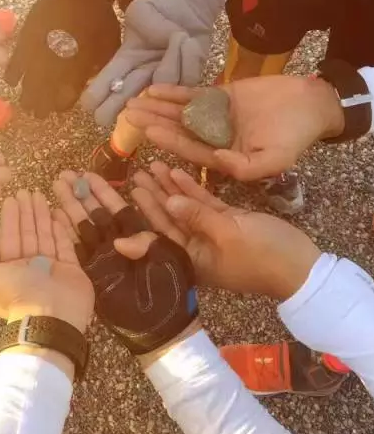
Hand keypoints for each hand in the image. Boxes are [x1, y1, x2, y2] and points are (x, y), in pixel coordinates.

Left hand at [0, 190, 93, 333]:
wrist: (50, 315)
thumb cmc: (16, 293)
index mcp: (8, 270)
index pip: (9, 238)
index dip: (10, 218)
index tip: (12, 198)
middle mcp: (29, 268)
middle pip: (27, 234)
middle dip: (26, 213)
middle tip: (27, 191)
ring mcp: (51, 269)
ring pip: (45, 236)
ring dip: (42, 216)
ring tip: (40, 194)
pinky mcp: (71, 269)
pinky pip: (65, 245)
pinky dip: (61, 230)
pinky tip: (57, 213)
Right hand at [5, 0, 120, 117]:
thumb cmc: (100, 19)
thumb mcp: (109, 48)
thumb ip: (98, 69)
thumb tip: (88, 84)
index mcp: (77, 68)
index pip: (65, 96)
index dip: (61, 105)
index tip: (59, 108)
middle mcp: (55, 63)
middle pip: (43, 93)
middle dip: (40, 107)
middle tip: (38, 114)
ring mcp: (38, 51)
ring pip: (28, 81)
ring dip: (27, 96)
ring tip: (25, 106)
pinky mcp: (26, 37)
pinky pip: (16, 60)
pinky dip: (13, 73)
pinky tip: (11, 83)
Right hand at [52, 172, 196, 354]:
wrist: (161, 329)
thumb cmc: (171, 292)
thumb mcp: (168, 260)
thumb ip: (148, 243)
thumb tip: (120, 238)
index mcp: (142, 237)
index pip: (120, 208)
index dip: (104, 191)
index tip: (88, 174)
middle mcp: (120, 244)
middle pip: (98, 213)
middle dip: (81, 193)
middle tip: (64, 174)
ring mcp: (105, 259)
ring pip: (85, 228)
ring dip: (70, 207)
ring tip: (55, 186)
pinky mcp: (94, 274)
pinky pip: (77, 251)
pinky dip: (65, 235)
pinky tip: (53, 216)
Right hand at [81, 0, 223, 126]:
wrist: (186, 10)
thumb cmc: (157, 11)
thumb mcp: (142, 10)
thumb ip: (148, 23)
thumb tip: (170, 40)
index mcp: (124, 62)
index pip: (106, 81)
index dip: (97, 95)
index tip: (89, 105)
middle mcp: (142, 78)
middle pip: (125, 98)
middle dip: (112, 107)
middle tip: (101, 118)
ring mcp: (165, 82)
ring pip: (164, 82)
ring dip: (172, 59)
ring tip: (180, 36)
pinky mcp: (189, 80)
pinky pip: (189, 74)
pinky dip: (190, 55)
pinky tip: (189, 41)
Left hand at [126, 76, 344, 180]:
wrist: (310, 104)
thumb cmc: (295, 136)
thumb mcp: (276, 160)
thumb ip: (246, 167)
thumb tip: (217, 161)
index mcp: (224, 158)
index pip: (191, 151)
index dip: (170, 142)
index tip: (149, 133)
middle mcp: (214, 139)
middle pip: (178, 132)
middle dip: (154, 123)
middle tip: (128, 116)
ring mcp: (214, 118)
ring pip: (180, 113)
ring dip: (157, 108)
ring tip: (133, 102)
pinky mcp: (218, 98)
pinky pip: (192, 96)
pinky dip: (173, 92)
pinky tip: (153, 90)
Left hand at [132, 162, 320, 300]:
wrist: (303, 267)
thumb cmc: (263, 255)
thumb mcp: (229, 235)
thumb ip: (197, 217)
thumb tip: (169, 202)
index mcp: (192, 260)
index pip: (159, 236)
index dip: (143, 214)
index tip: (130, 194)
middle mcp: (196, 248)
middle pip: (169, 218)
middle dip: (152, 196)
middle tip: (136, 174)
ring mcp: (211, 233)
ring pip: (184, 207)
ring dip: (169, 188)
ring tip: (152, 166)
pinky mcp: (227, 222)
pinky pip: (203, 204)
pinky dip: (192, 189)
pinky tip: (178, 171)